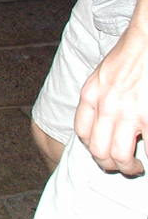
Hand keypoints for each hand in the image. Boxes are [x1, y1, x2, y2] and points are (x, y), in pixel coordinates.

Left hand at [74, 26, 147, 175]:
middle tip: (123, 167)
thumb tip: (106, 116)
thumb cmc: (133, 51)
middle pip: (97, 150)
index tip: (104, 152)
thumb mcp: (104, 72)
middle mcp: (104, 106)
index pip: (81, 132)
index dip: (93, 147)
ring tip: (136, 168)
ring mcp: (128, 112)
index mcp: (90, 94)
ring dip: (128, 167)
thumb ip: (101, 94)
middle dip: (109, 165)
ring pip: (120, 156)